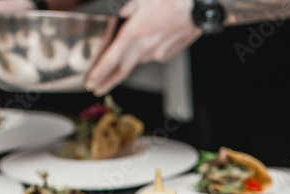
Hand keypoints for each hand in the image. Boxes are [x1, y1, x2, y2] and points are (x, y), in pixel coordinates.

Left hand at [84, 0, 200, 95]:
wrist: (199, 8)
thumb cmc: (172, 0)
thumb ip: (124, 9)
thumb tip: (116, 15)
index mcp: (135, 33)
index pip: (112, 59)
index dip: (100, 73)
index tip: (91, 82)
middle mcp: (146, 47)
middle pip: (123, 70)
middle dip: (108, 81)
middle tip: (97, 88)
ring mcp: (158, 53)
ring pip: (138, 58)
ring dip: (132, 55)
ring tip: (140, 37)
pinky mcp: (168, 54)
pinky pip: (153, 54)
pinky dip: (148, 48)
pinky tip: (155, 34)